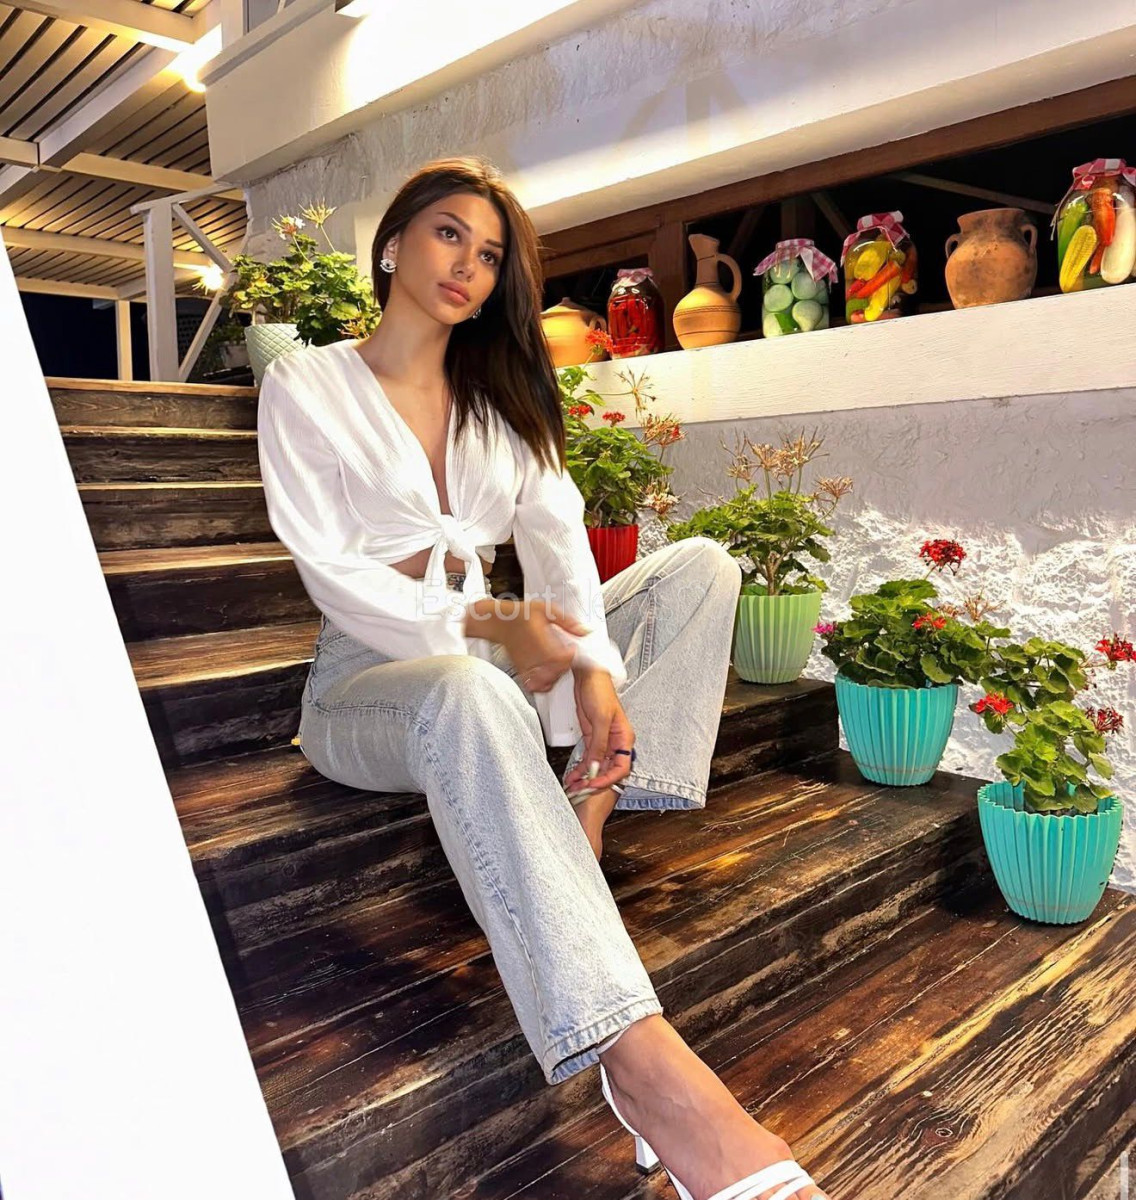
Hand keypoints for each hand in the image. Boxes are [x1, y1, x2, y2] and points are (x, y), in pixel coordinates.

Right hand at [496, 599, 592, 693]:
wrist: (500, 622)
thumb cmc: (521, 615)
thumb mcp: (546, 610)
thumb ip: (567, 621)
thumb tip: (584, 631)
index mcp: (541, 640)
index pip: (562, 657)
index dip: (570, 655)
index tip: (572, 649)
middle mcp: (534, 655)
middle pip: (557, 671)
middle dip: (565, 666)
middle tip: (566, 657)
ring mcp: (527, 665)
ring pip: (546, 680)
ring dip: (556, 676)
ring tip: (558, 666)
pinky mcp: (522, 670)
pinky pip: (534, 685)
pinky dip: (542, 684)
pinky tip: (548, 675)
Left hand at [563, 669, 634, 795]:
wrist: (588, 677)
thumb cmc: (599, 691)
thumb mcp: (601, 719)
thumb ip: (599, 744)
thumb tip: (596, 767)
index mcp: (624, 738)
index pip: (621, 767)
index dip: (608, 779)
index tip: (593, 785)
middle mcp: (616, 743)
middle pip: (608, 770)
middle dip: (595, 782)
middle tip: (580, 791)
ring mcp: (603, 742)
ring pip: (596, 767)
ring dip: (585, 778)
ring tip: (573, 787)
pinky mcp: (591, 739)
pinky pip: (587, 759)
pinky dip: (580, 769)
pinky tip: (572, 777)